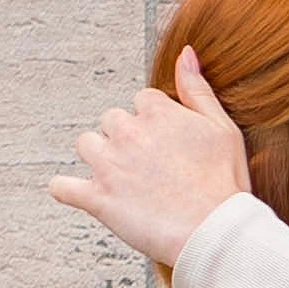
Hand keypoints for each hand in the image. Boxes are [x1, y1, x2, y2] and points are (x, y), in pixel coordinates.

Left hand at [47, 45, 256, 269]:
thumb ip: (198, 89)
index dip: (154, 124)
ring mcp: (109, 165)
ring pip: (86, 145)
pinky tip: (72, 191)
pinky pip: (64, 188)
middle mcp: (128, 131)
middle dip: (125, 139)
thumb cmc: (224, 184)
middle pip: (112, 121)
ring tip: (119, 179)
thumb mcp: (222, 127)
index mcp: (156, 110)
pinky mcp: (98, 199)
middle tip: (147, 168)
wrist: (215, 234)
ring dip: (98, 157)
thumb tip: (185, 53)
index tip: (166, 147)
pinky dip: (65, 189)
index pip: (142, 103)